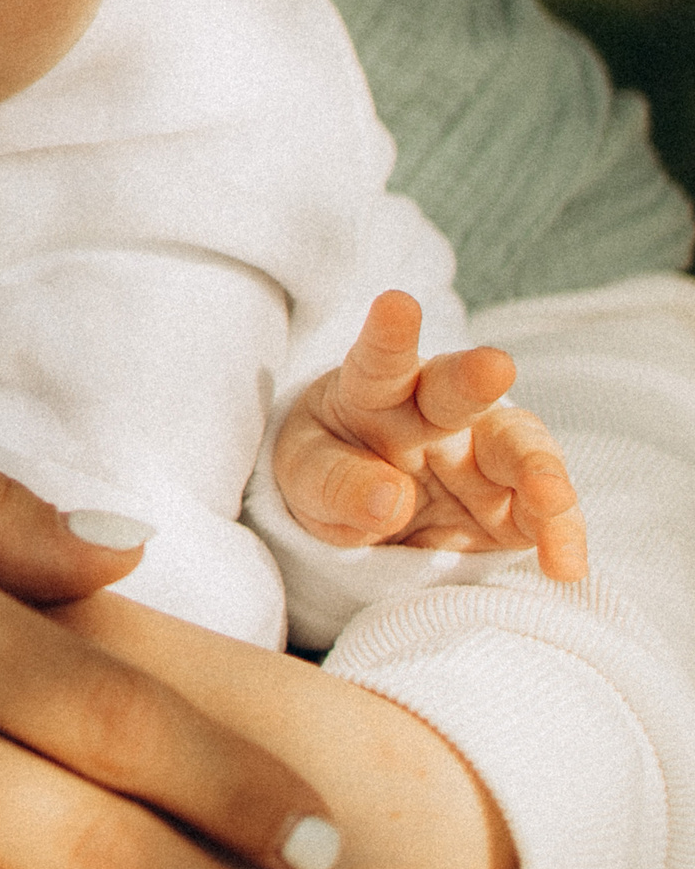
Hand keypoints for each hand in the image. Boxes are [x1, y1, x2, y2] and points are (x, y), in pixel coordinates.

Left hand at [275, 290, 585, 577]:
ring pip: (521, 449)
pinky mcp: (512, 505)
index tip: (396, 305)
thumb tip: (391, 499)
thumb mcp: (304, 478)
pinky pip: (544, 515)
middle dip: (476, 379)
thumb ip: (336, 485)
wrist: (359, 513)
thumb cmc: (326, 472)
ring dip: (539, 471)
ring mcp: (483, 456)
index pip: (381, 359)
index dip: (390, 332)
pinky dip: (560, 536)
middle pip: (461, 390)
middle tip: (493, 367)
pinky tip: (565, 563)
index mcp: (377, 390)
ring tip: (549, 499)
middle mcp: (439, 413)